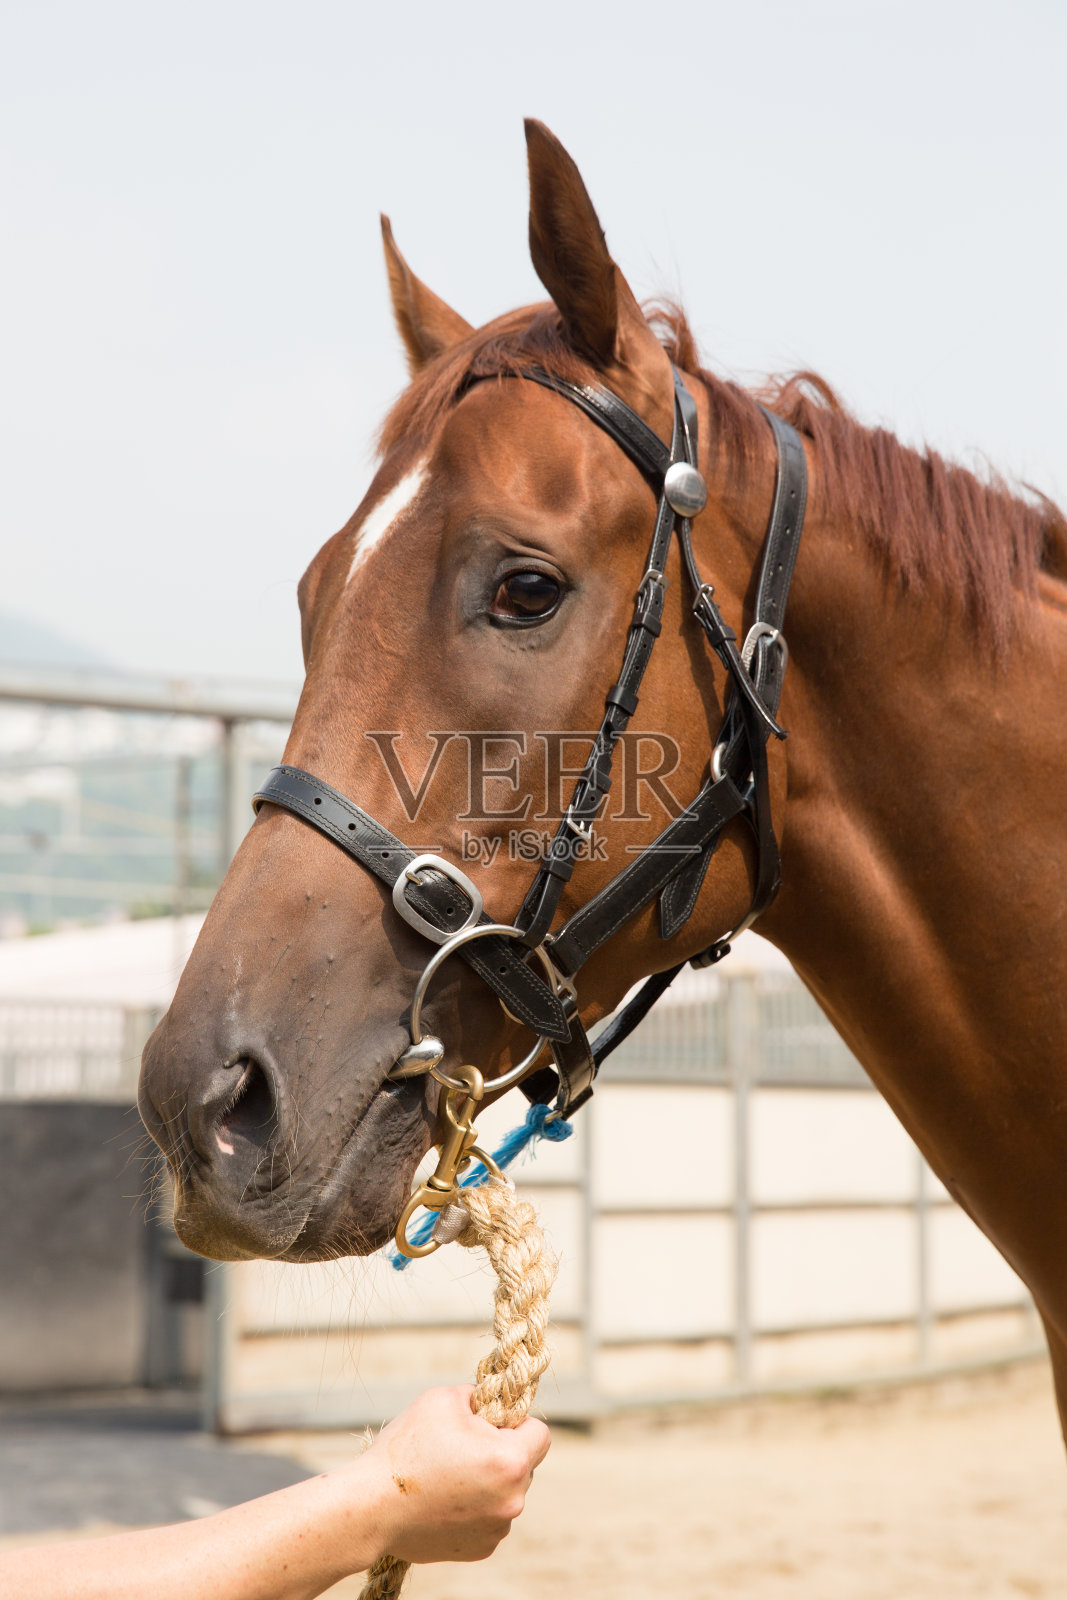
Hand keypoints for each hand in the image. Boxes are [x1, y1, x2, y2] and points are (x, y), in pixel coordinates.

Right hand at [352, 1385, 550, 1564]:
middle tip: (462, 1447)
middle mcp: (512, 1501)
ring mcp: (497, 1530)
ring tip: (447, 1475)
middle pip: (524, 1464)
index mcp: (510, 1462)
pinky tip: (443, 1500)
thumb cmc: (407, 1448)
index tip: (491, 1422)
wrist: (371, 1508)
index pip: (541, 1433)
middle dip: (501, 1451)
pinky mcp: (481, 1549)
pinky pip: (490, 1517)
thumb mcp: (445, 1398)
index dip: (517, 1421)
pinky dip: (475, 1507)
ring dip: (489, 1481)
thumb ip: (481, 1396)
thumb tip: (493, 1403)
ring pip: (507, 1492)